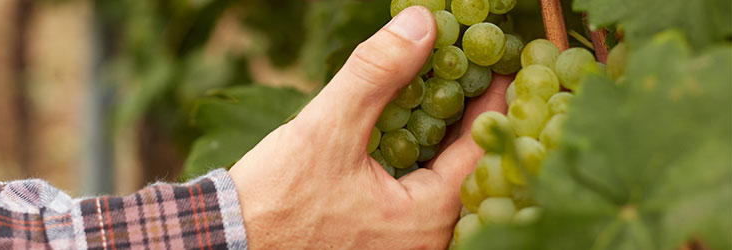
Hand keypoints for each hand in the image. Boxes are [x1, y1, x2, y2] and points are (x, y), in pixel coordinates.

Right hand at [228, 6, 511, 248]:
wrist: (228, 244)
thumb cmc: (276, 200)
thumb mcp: (326, 129)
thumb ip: (376, 74)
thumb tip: (423, 24)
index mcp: (426, 217)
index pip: (482, 146)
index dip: (496, 96)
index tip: (502, 58)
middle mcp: (425, 239)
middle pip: (469, 166)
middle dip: (471, 114)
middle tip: (475, 68)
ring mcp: (403, 244)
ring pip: (442, 180)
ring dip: (443, 135)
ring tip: (444, 88)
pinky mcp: (380, 241)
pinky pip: (416, 193)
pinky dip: (418, 156)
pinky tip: (407, 126)